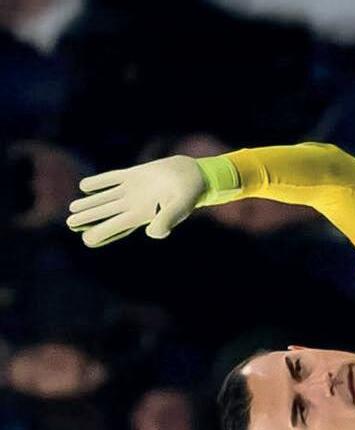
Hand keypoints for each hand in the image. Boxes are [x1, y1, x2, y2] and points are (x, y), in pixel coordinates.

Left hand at [67, 155, 205, 246]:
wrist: (194, 175)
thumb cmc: (188, 195)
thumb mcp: (179, 208)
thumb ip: (166, 221)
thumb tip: (152, 234)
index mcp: (141, 215)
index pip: (117, 226)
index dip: (101, 233)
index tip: (86, 239)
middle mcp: (134, 204)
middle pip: (106, 213)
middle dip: (88, 219)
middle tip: (69, 224)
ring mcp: (132, 190)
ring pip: (106, 198)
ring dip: (89, 203)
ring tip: (72, 209)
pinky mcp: (134, 175)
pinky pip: (112, 179)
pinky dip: (98, 182)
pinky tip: (84, 186)